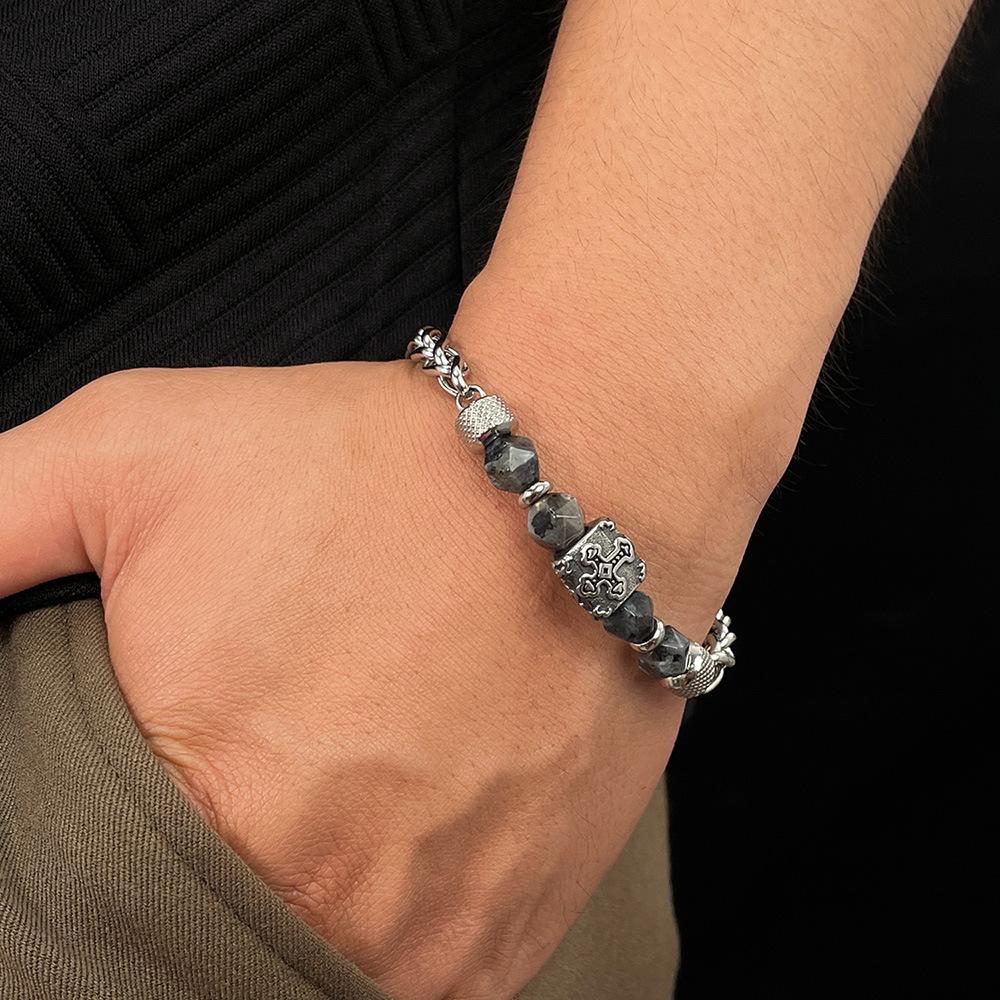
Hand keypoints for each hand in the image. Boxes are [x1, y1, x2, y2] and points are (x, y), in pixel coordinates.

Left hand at [0, 342, 757, 998]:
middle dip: (214, 875)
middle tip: (250, 783)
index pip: (94, 923)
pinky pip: (427, 974)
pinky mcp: (529, 920)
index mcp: (207, 820)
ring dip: (311, 905)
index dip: (111, 858)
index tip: (151, 801)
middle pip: (219, 949)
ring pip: (328, 971)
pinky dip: (395, 919)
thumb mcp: (132, 450)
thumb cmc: (369, 461)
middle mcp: (335, 910)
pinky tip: (398, 831)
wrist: (586, 471)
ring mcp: (446, 933)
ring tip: (327, 805)